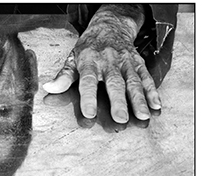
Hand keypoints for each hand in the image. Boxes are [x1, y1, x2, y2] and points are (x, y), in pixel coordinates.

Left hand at [42, 5, 159, 122]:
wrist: (110, 25)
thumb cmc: (89, 46)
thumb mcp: (73, 58)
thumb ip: (64, 76)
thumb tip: (50, 88)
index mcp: (90, 61)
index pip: (88, 80)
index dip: (88, 97)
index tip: (90, 113)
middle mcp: (109, 61)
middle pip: (114, 83)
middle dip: (118, 101)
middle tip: (120, 119)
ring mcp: (125, 62)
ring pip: (133, 81)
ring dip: (139, 99)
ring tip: (142, 116)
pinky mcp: (138, 63)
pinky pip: (146, 78)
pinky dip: (152, 92)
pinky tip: (156, 105)